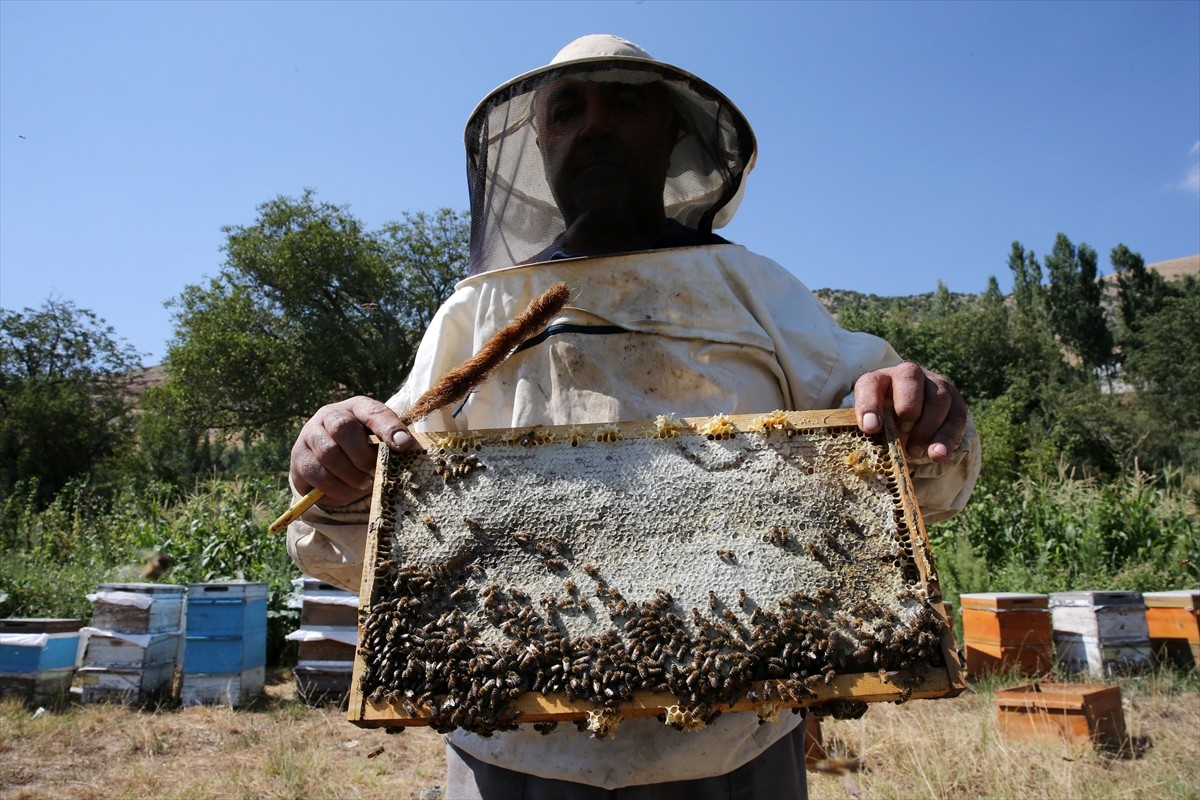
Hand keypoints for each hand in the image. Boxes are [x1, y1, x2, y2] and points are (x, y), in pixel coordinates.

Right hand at [290, 396, 413, 506]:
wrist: (328, 464)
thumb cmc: (362, 450)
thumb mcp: (378, 442)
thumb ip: (390, 443)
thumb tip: (405, 446)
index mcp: (356, 407)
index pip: (372, 411)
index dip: (389, 427)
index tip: (404, 445)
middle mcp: (329, 415)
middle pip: (343, 428)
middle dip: (362, 456)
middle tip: (374, 472)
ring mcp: (309, 434)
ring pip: (328, 453)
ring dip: (350, 475)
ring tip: (363, 485)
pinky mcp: (298, 458)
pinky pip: (316, 474)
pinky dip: (336, 488)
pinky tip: (347, 491)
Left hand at [853, 362, 965, 461]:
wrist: (916, 417)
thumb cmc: (888, 422)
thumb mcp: (875, 423)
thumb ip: (873, 429)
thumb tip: (873, 439)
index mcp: (880, 379)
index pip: (871, 383)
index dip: (869, 404)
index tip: (871, 428)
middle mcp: (909, 375)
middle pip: (910, 376)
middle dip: (907, 407)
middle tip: (902, 431)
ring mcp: (936, 385)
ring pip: (938, 397)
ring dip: (927, 427)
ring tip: (915, 452)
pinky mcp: (956, 403)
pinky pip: (955, 418)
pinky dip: (946, 438)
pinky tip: (938, 455)